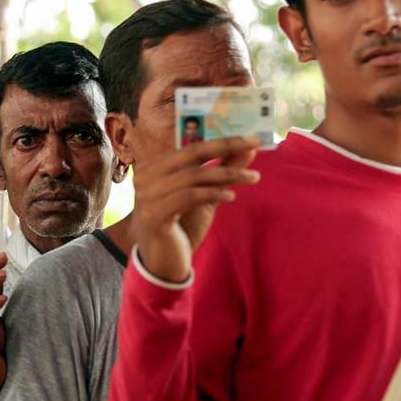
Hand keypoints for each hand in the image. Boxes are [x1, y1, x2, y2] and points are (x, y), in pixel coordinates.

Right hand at [132, 136, 260, 282]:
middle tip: (254, 147)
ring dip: (227, 174)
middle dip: (226, 148)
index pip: (191, 146)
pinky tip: (231, 196)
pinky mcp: (154, 215)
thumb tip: (247, 150)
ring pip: (193, 175)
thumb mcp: (205, 196)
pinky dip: (213, 193)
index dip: (222, 140)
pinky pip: (189, 196)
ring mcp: (147, 196)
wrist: (160, 261)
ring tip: (252, 177)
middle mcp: (145, 177)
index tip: (250, 138)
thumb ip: (222, 172)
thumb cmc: (181, 226)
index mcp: (155, 167)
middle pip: (191, 154)